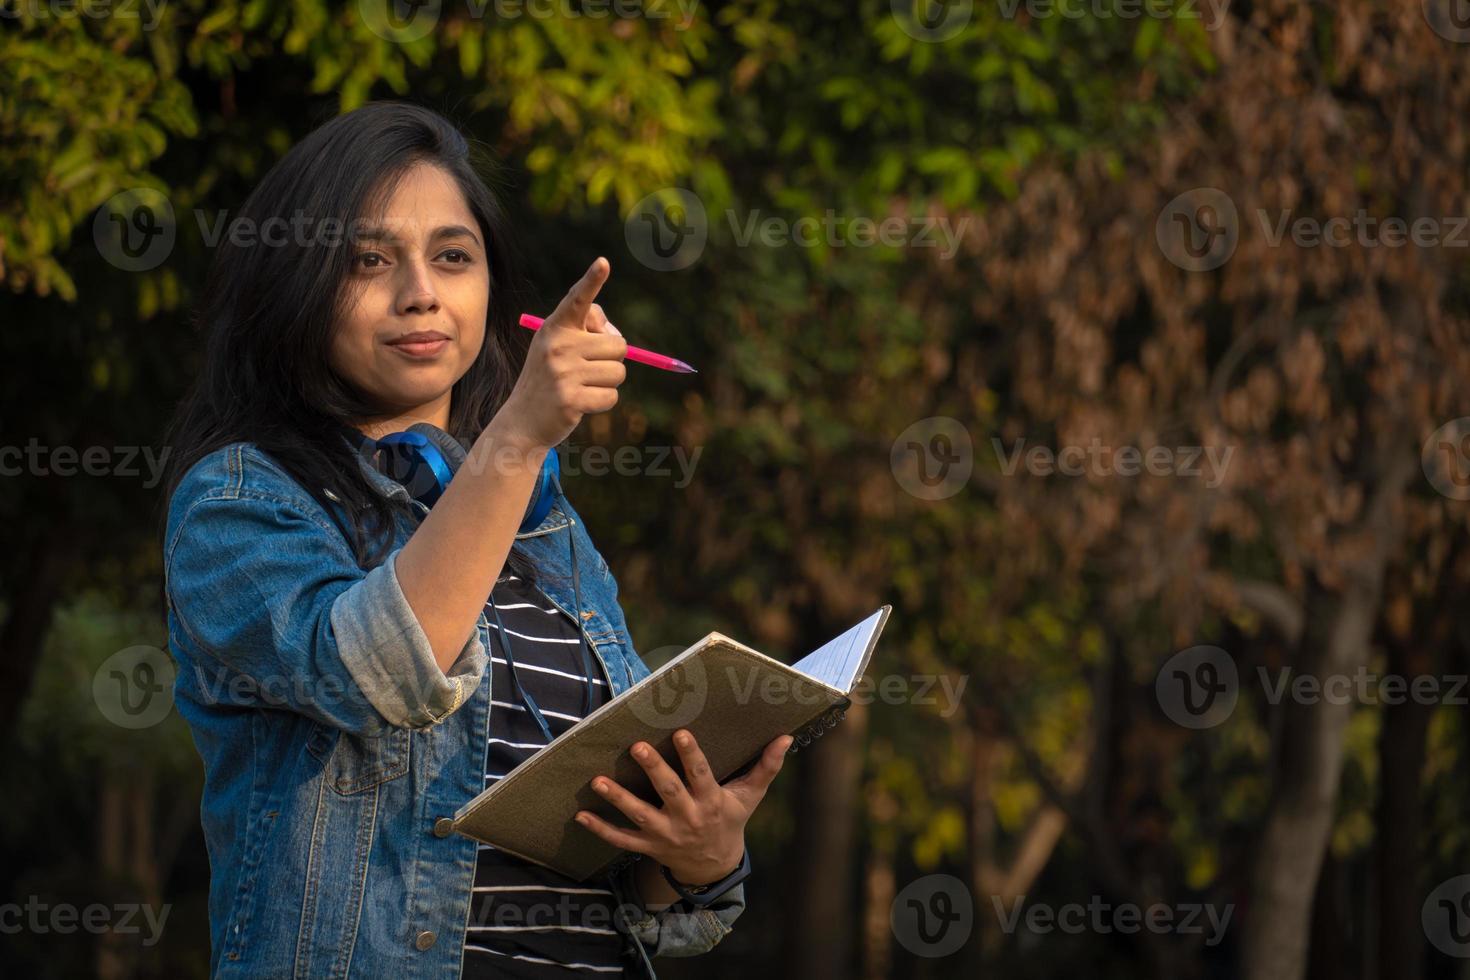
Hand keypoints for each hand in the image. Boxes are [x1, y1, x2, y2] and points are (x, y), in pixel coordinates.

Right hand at [496, 257, 626, 451]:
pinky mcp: (571, 399)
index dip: (592, 280)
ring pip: (619, 372)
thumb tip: (616, 338)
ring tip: (582, 386)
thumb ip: (587, 333)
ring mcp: (563, 373)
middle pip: (618, 345)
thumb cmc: (549, 379)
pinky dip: (603, 402)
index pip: (578, 300)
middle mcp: (558, 346)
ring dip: (608, 382)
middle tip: (587, 369)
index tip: (604, 262)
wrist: (523, 420)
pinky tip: (581, 404)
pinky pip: (611, 396)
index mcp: (555, 328)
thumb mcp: (558, 348)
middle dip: (612, 360)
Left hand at [575, 730, 792, 884]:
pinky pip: (621, 840)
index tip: (680, 731)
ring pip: (638, 816)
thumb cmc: (731, 819)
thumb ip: (766, 766)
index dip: (691, 754)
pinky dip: (601, 829)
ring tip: (598, 780)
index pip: (700, 775)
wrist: (714, 865)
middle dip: (652, 770)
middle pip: (667, 792)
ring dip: (617, 798)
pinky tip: (581, 815)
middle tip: (636, 747)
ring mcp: (665, 834)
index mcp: (710, 801)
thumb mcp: (750, 796)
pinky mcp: (648, 846)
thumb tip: (787, 737)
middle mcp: (686, 818)